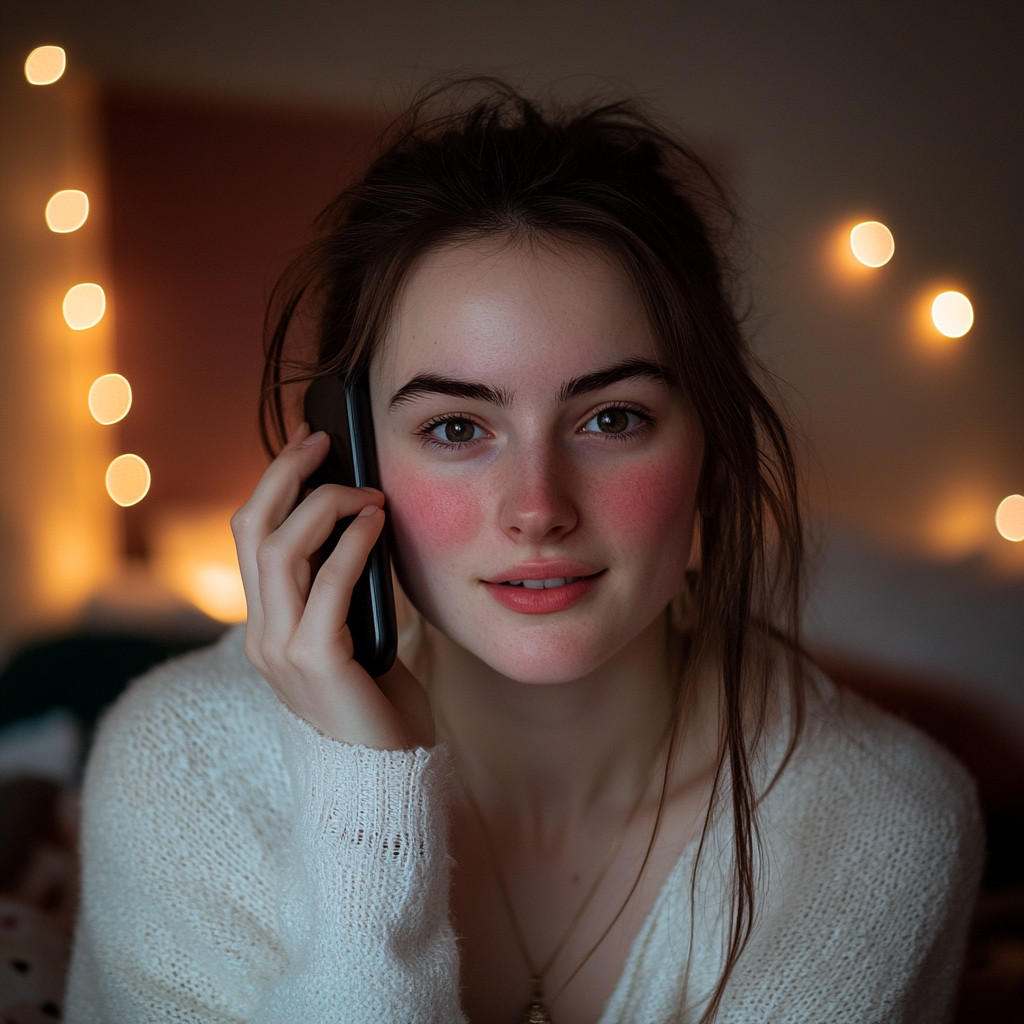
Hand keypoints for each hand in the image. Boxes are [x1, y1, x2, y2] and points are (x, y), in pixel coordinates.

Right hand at [231, 423, 432, 749]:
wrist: (387, 777)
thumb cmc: (379, 702)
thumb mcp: (355, 634)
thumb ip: (343, 589)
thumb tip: (364, 519)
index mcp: (267, 624)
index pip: (252, 537)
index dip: (274, 483)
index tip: (307, 446)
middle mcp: (262, 634)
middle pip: (252, 530)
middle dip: (285, 474)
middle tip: (324, 441)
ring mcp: (281, 650)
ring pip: (280, 549)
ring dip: (324, 505)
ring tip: (368, 490)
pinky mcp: (315, 663)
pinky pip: (327, 584)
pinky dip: (351, 544)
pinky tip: (377, 524)